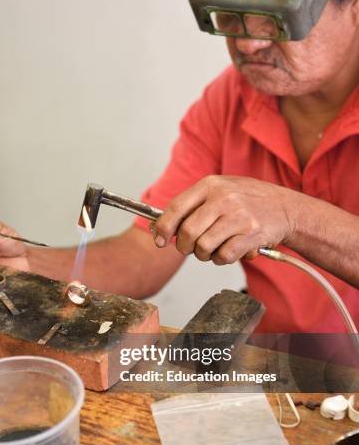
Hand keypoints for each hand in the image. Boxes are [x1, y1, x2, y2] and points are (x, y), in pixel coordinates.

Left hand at [153, 176, 295, 263]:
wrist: (286, 208)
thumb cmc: (248, 201)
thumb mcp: (221, 190)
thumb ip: (194, 205)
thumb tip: (162, 226)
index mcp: (211, 185)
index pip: (176, 207)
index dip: (164, 227)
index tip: (160, 240)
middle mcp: (224, 198)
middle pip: (188, 232)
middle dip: (185, 246)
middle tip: (192, 248)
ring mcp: (238, 216)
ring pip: (204, 247)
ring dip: (204, 255)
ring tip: (214, 248)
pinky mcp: (251, 234)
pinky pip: (223, 256)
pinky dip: (221, 259)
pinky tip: (229, 251)